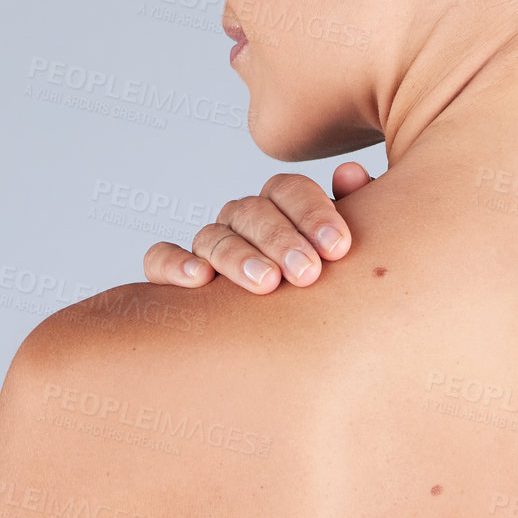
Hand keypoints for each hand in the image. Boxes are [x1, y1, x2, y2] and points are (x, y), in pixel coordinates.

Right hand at [142, 161, 371, 292]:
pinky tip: (200, 280)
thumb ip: (357, 210)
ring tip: (266, 283)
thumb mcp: (345, 252)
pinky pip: (160, 259)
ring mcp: (208, 244)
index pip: (289, 190)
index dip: (313, 213)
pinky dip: (174, 264)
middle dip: (281, 240)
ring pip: (214, 236)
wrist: (299, 343)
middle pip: (253, 212)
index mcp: (283, 206)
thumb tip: (351, 174)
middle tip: (307, 273)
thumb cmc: (328, 286)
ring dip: (239, 257)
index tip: (339, 248)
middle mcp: (244, 220)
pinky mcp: (172, 273)